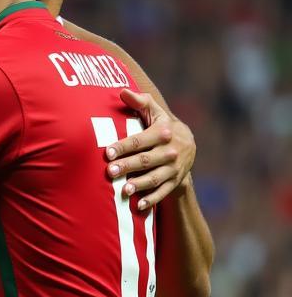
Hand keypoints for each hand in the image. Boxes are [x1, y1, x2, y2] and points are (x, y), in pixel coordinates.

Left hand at [106, 88, 195, 210]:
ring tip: (124, 190)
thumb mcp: (154, 111)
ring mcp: (173, 168)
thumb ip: (139, 101)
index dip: (124, 146)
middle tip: (110, 171)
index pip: (140, 140)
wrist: (188, 144)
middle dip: (128, 166)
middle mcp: (169, 152)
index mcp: (162, 133)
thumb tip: (122, 91)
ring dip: (140, 185)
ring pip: (155, 178)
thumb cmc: (161, 124)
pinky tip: (138, 205)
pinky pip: (163, 192)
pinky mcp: (175, 182)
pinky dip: (152, 199)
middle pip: (146, 160)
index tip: (108, 152)